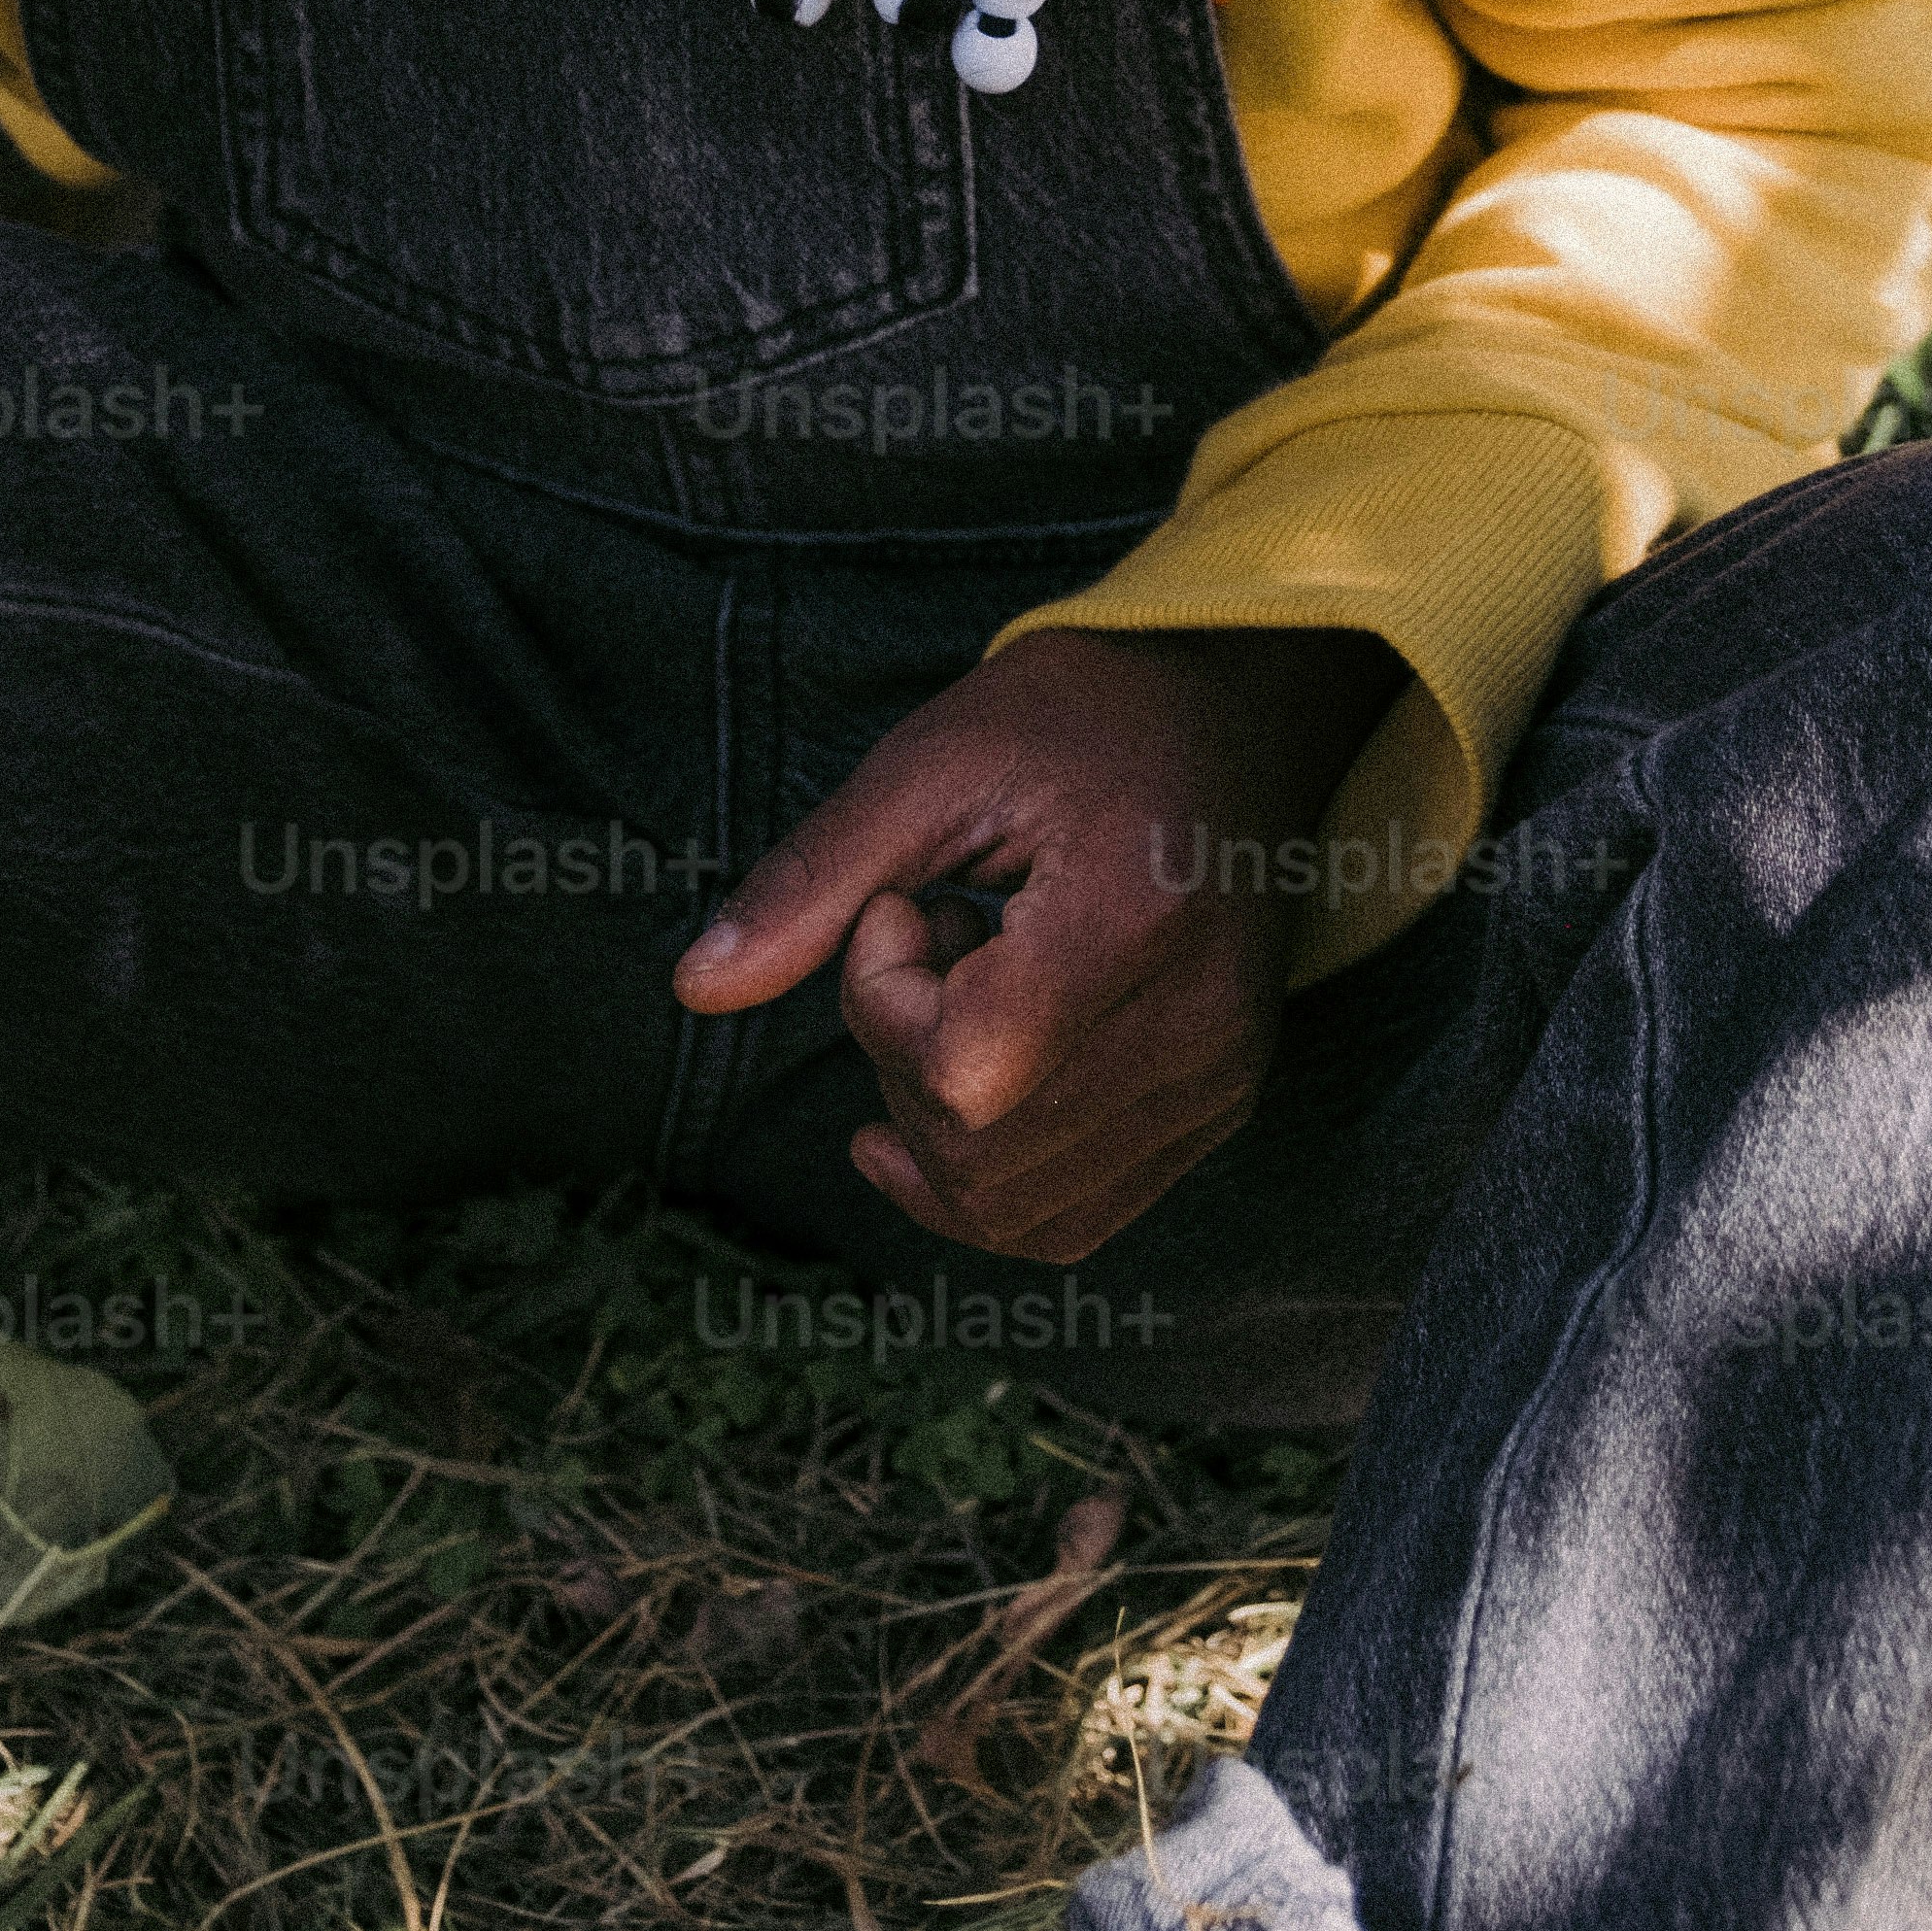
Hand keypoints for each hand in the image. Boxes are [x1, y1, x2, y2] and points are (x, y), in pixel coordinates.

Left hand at [675, 623, 1401, 1263]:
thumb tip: (694, 989)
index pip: (961, 1070)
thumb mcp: (933, 762)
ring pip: (1016, 1211)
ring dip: (938, 1120)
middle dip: (898, 1056)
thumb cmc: (1080, 716)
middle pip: (978, 1153)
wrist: (1236, 713)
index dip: (883, 1002)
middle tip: (931, 933)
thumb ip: (815, 879)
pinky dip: (984, 1182)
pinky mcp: (1217, 1109)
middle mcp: (1198, 1025)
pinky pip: (1073, 1217)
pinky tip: (945, 1097)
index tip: (902, 902)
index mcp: (1136, 917)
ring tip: (971, 987)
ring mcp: (1216, 1081)